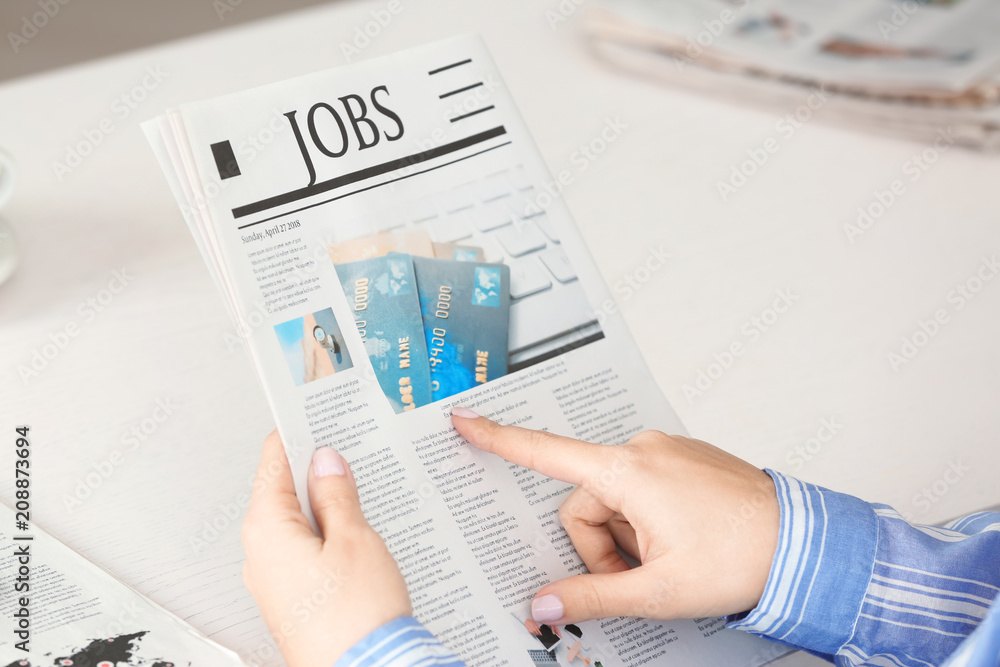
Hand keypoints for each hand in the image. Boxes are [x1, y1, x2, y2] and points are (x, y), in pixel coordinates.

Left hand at [241, 430, 410, 666]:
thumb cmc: (355, 617)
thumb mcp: (354, 538)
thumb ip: (336, 494)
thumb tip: (326, 463)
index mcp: (267, 530)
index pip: (273, 464)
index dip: (296, 436)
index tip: (312, 416)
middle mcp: (260, 556)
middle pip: (282, 493)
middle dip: (314, 471)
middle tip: (346, 450)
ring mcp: (275, 581)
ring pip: (296, 524)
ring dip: (324, 505)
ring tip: (359, 491)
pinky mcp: (293, 600)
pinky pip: (304, 552)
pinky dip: (326, 535)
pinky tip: (354, 534)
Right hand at [451, 410, 778, 624]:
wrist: (803, 543)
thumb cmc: (740, 557)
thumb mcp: (656, 590)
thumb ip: (590, 595)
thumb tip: (543, 603)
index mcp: (627, 471)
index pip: (545, 453)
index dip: (498, 440)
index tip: (464, 421)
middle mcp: (642, 450)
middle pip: (584, 502)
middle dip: (601, 546)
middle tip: (640, 575)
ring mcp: (664, 452)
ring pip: (614, 500)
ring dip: (627, 537)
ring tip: (667, 561)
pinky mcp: (681, 460)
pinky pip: (641, 490)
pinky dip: (647, 521)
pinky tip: (679, 542)